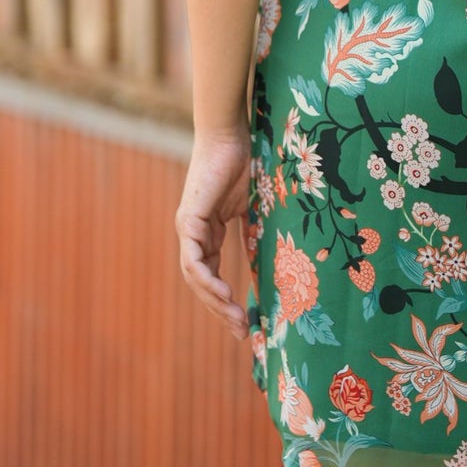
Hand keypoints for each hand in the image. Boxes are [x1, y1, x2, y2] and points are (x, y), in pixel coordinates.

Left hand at [174, 125, 252, 340]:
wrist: (232, 134)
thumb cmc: (246, 161)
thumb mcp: (254, 205)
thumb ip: (256, 229)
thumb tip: (279, 254)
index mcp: (206, 231)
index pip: (211, 275)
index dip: (225, 300)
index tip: (245, 322)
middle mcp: (192, 233)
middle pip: (201, 283)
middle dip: (220, 310)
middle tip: (241, 332)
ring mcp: (188, 227)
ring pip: (194, 276)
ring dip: (213, 301)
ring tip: (235, 318)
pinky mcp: (189, 219)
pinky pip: (193, 259)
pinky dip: (206, 279)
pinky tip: (221, 293)